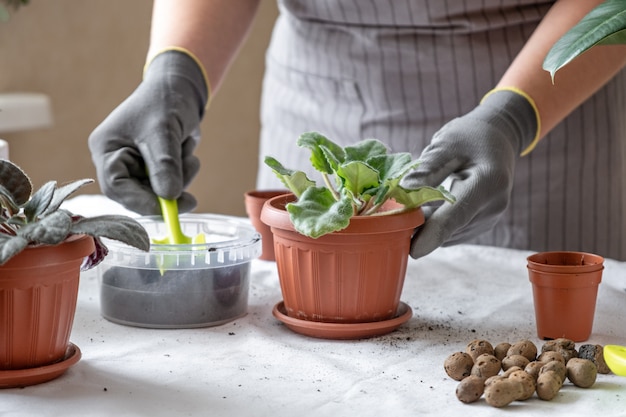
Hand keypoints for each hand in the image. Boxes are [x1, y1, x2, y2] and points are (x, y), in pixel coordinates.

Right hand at [88, 49, 208, 214]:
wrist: (181, 88)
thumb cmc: (165, 101)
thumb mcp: (164, 131)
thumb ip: (165, 164)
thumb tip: (169, 197)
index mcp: (106, 149)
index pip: (116, 187)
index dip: (142, 201)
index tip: (170, 209)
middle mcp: (117, 160)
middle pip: (138, 194)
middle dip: (166, 191)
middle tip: (192, 198)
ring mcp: (136, 165)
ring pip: (158, 191)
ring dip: (180, 178)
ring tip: (189, 154)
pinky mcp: (154, 166)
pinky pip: (170, 182)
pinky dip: (183, 172)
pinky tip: (186, 149)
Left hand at [401, 89, 538, 257]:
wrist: (498, 138)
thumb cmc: (470, 136)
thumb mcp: (447, 144)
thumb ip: (428, 168)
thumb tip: (404, 188)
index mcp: (488, 182)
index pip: (456, 215)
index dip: (433, 234)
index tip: (413, 251)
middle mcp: (493, 206)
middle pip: (450, 228)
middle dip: (420, 229)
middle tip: (389, 219)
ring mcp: (489, 218)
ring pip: (449, 234)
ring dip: (425, 227)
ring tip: (404, 208)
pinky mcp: (481, 224)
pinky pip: (452, 232)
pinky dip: (434, 225)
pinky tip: (420, 210)